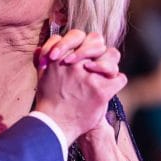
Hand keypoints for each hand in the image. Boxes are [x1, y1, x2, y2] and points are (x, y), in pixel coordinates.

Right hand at [34, 29, 125, 144]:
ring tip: (104, 73)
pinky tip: (111, 86)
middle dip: (97, 49)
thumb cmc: (48, 100)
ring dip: (110, 63)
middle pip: (97, 41)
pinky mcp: (101, 91)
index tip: (78, 55)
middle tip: (94, 61)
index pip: (79, 35)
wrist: (54, 125)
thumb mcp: (42, 75)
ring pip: (112, 55)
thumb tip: (41, 49)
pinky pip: (120, 78)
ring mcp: (90, 77)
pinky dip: (117, 81)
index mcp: (63, 56)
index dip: (81, 43)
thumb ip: (44, 59)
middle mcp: (76, 63)